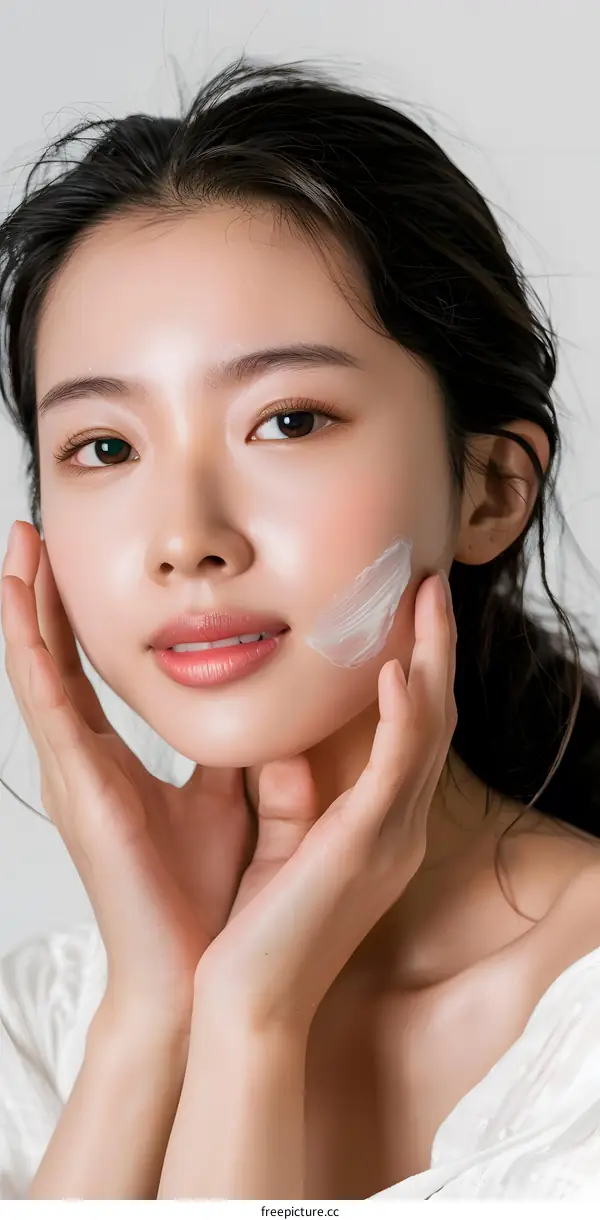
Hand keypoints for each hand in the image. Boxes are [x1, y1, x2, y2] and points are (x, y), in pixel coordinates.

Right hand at [1, 520, 254, 1028]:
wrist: (193, 971)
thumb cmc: (204, 892)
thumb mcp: (224, 796)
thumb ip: (225, 747)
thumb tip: (253, 696)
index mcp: (108, 760)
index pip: (80, 671)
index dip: (68, 617)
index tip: (64, 562)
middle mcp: (80, 761)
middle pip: (47, 660)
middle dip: (36, 596)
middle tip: (28, 533)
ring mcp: (73, 774)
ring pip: (36, 673)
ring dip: (25, 609)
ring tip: (18, 550)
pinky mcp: (81, 789)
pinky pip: (49, 707)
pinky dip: (33, 656)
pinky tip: (22, 613)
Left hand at [195, 571, 456, 1035]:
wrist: (247, 1002)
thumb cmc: (258, 932)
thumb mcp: (283, 849)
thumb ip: (292, 798)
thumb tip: (287, 750)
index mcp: (378, 827)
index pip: (410, 733)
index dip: (415, 670)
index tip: (404, 616)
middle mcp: (397, 826)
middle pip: (433, 719)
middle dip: (434, 648)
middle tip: (432, 586)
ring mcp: (390, 836)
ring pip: (430, 730)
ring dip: (431, 659)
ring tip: (428, 599)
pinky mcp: (365, 844)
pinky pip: (397, 767)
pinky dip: (402, 715)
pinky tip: (395, 669)